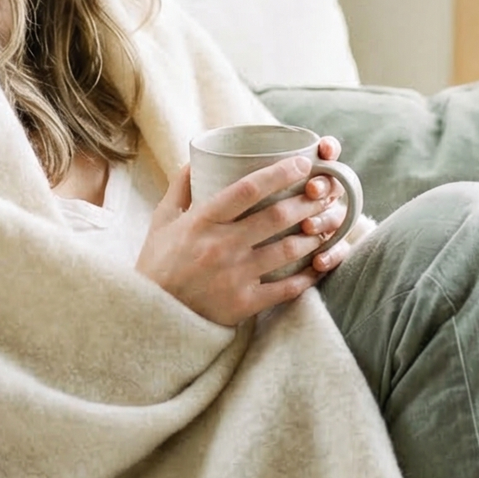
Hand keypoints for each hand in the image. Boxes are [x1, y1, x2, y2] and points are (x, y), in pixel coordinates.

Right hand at [136, 148, 354, 325]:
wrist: (150, 319)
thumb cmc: (156, 267)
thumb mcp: (161, 223)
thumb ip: (180, 189)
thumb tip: (193, 158)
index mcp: (202, 221)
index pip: (248, 188)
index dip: (281, 173)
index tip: (303, 163)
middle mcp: (221, 245)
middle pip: (277, 216)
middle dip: (308, 201)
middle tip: (326, 193)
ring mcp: (234, 276)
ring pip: (287, 250)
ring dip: (313, 235)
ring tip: (327, 224)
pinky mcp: (244, 304)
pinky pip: (286, 288)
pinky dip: (308, 276)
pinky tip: (320, 265)